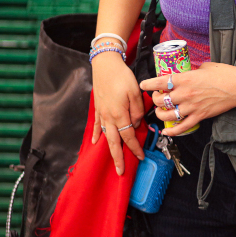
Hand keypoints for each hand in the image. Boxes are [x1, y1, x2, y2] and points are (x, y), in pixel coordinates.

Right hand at [91, 52, 145, 173]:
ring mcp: (101, 113)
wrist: (105, 65)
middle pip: (114, 142)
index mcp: (120, 115)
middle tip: (121, 171)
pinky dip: (95, 134)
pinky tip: (94, 142)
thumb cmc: (122, 77)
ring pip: (105, 135)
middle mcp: (108, 117)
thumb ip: (137, 111)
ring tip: (112, 160)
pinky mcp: (97, 108)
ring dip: (109, 149)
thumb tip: (136, 124)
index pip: (129, 136)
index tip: (141, 157)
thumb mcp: (136, 93)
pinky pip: (96, 125)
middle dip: (118, 157)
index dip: (135, 148)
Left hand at [140, 62, 235, 135]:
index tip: (143, 85)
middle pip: (161, 100)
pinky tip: (167, 131)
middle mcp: (185, 93)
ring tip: (160, 113)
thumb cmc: (224, 74)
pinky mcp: (199, 116)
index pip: (159, 82)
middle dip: (155, 100)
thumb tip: (187, 71)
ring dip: (160, 115)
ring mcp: (192, 107)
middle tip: (157, 98)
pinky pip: (182, 127)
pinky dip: (172, 131)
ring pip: (167, 115)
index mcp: (185, 78)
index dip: (148, 84)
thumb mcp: (205, 66)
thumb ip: (192, 70)